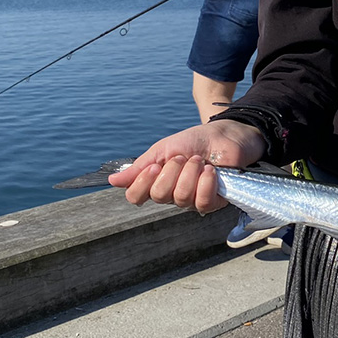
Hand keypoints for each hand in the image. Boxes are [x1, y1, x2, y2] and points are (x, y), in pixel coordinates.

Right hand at [108, 119, 265, 213]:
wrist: (225, 135)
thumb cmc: (195, 141)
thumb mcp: (163, 149)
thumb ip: (140, 166)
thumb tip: (112, 180)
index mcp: (156, 181)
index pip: (136, 196)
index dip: (142, 182)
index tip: (155, 164)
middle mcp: (172, 194)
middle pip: (159, 195)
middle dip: (172, 171)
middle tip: (184, 156)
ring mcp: (192, 200)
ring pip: (180, 198)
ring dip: (190, 173)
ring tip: (199, 160)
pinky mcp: (213, 201)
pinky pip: (201, 202)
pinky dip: (205, 183)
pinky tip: (211, 171)